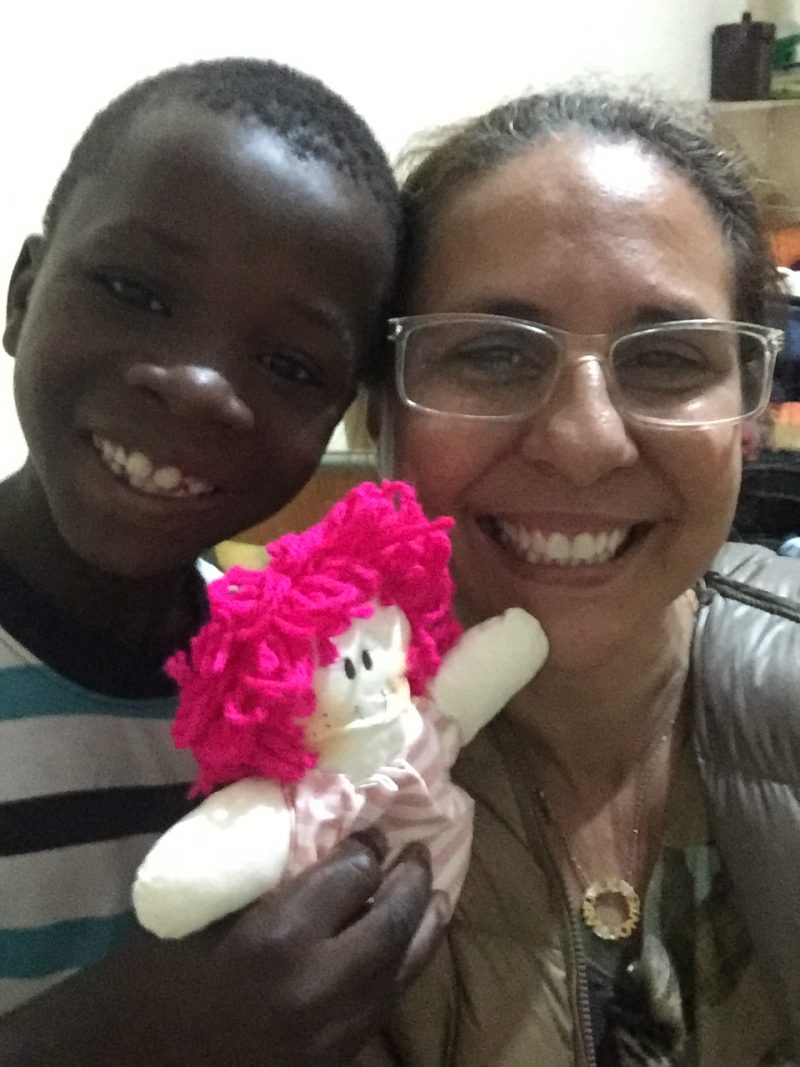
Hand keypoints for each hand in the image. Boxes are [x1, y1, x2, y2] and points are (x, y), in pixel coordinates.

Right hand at [1, 836, 441, 1065]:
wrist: (130, 1065)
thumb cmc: (152, 980)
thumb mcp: (207, 913)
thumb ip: (267, 877)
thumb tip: (312, 830)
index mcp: (278, 938)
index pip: (352, 874)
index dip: (367, 847)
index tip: (370, 832)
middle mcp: (319, 986)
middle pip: (391, 921)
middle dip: (410, 881)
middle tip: (417, 854)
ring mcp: (333, 1033)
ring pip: (402, 970)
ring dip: (422, 928)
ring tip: (435, 898)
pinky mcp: (334, 1062)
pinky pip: (383, 1009)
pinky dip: (400, 972)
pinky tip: (405, 953)